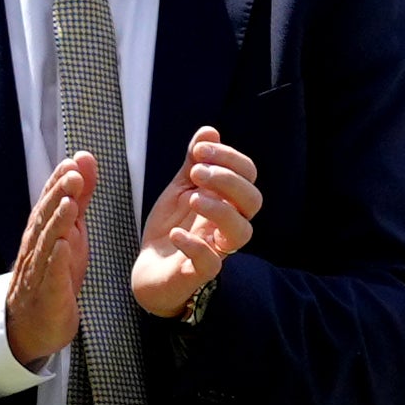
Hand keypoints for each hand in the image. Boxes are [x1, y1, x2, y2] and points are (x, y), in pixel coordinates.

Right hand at [1, 144, 101, 369]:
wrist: (35, 323)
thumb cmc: (56, 272)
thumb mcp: (72, 231)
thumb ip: (79, 198)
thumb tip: (83, 161)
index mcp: (45, 231)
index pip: (49, 202)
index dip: (59, 181)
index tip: (73, 160)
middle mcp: (38, 247)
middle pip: (46, 218)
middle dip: (58, 195)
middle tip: (72, 174)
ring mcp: (40, 270)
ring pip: (46, 243)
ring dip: (57, 222)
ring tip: (69, 203)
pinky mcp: (48, 294)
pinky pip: (51, 276)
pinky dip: (56, 260)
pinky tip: (63, 246)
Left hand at [128, 130, 258, 321]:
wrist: (151, 270)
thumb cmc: (172, 227)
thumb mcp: (180, 190)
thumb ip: (194, 163)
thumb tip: (209, 131)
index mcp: (228, 201)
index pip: (248, 176)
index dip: (230, 159)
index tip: (200, 151)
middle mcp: (229, 224)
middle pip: (253, 201)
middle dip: (228, 180)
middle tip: (197, 171)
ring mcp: (218, 250)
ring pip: (242, 231)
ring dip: (219, 209)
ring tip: (192, 197)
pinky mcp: (200, 273)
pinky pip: (210, 263)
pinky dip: (194, 245)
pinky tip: (175, 233)